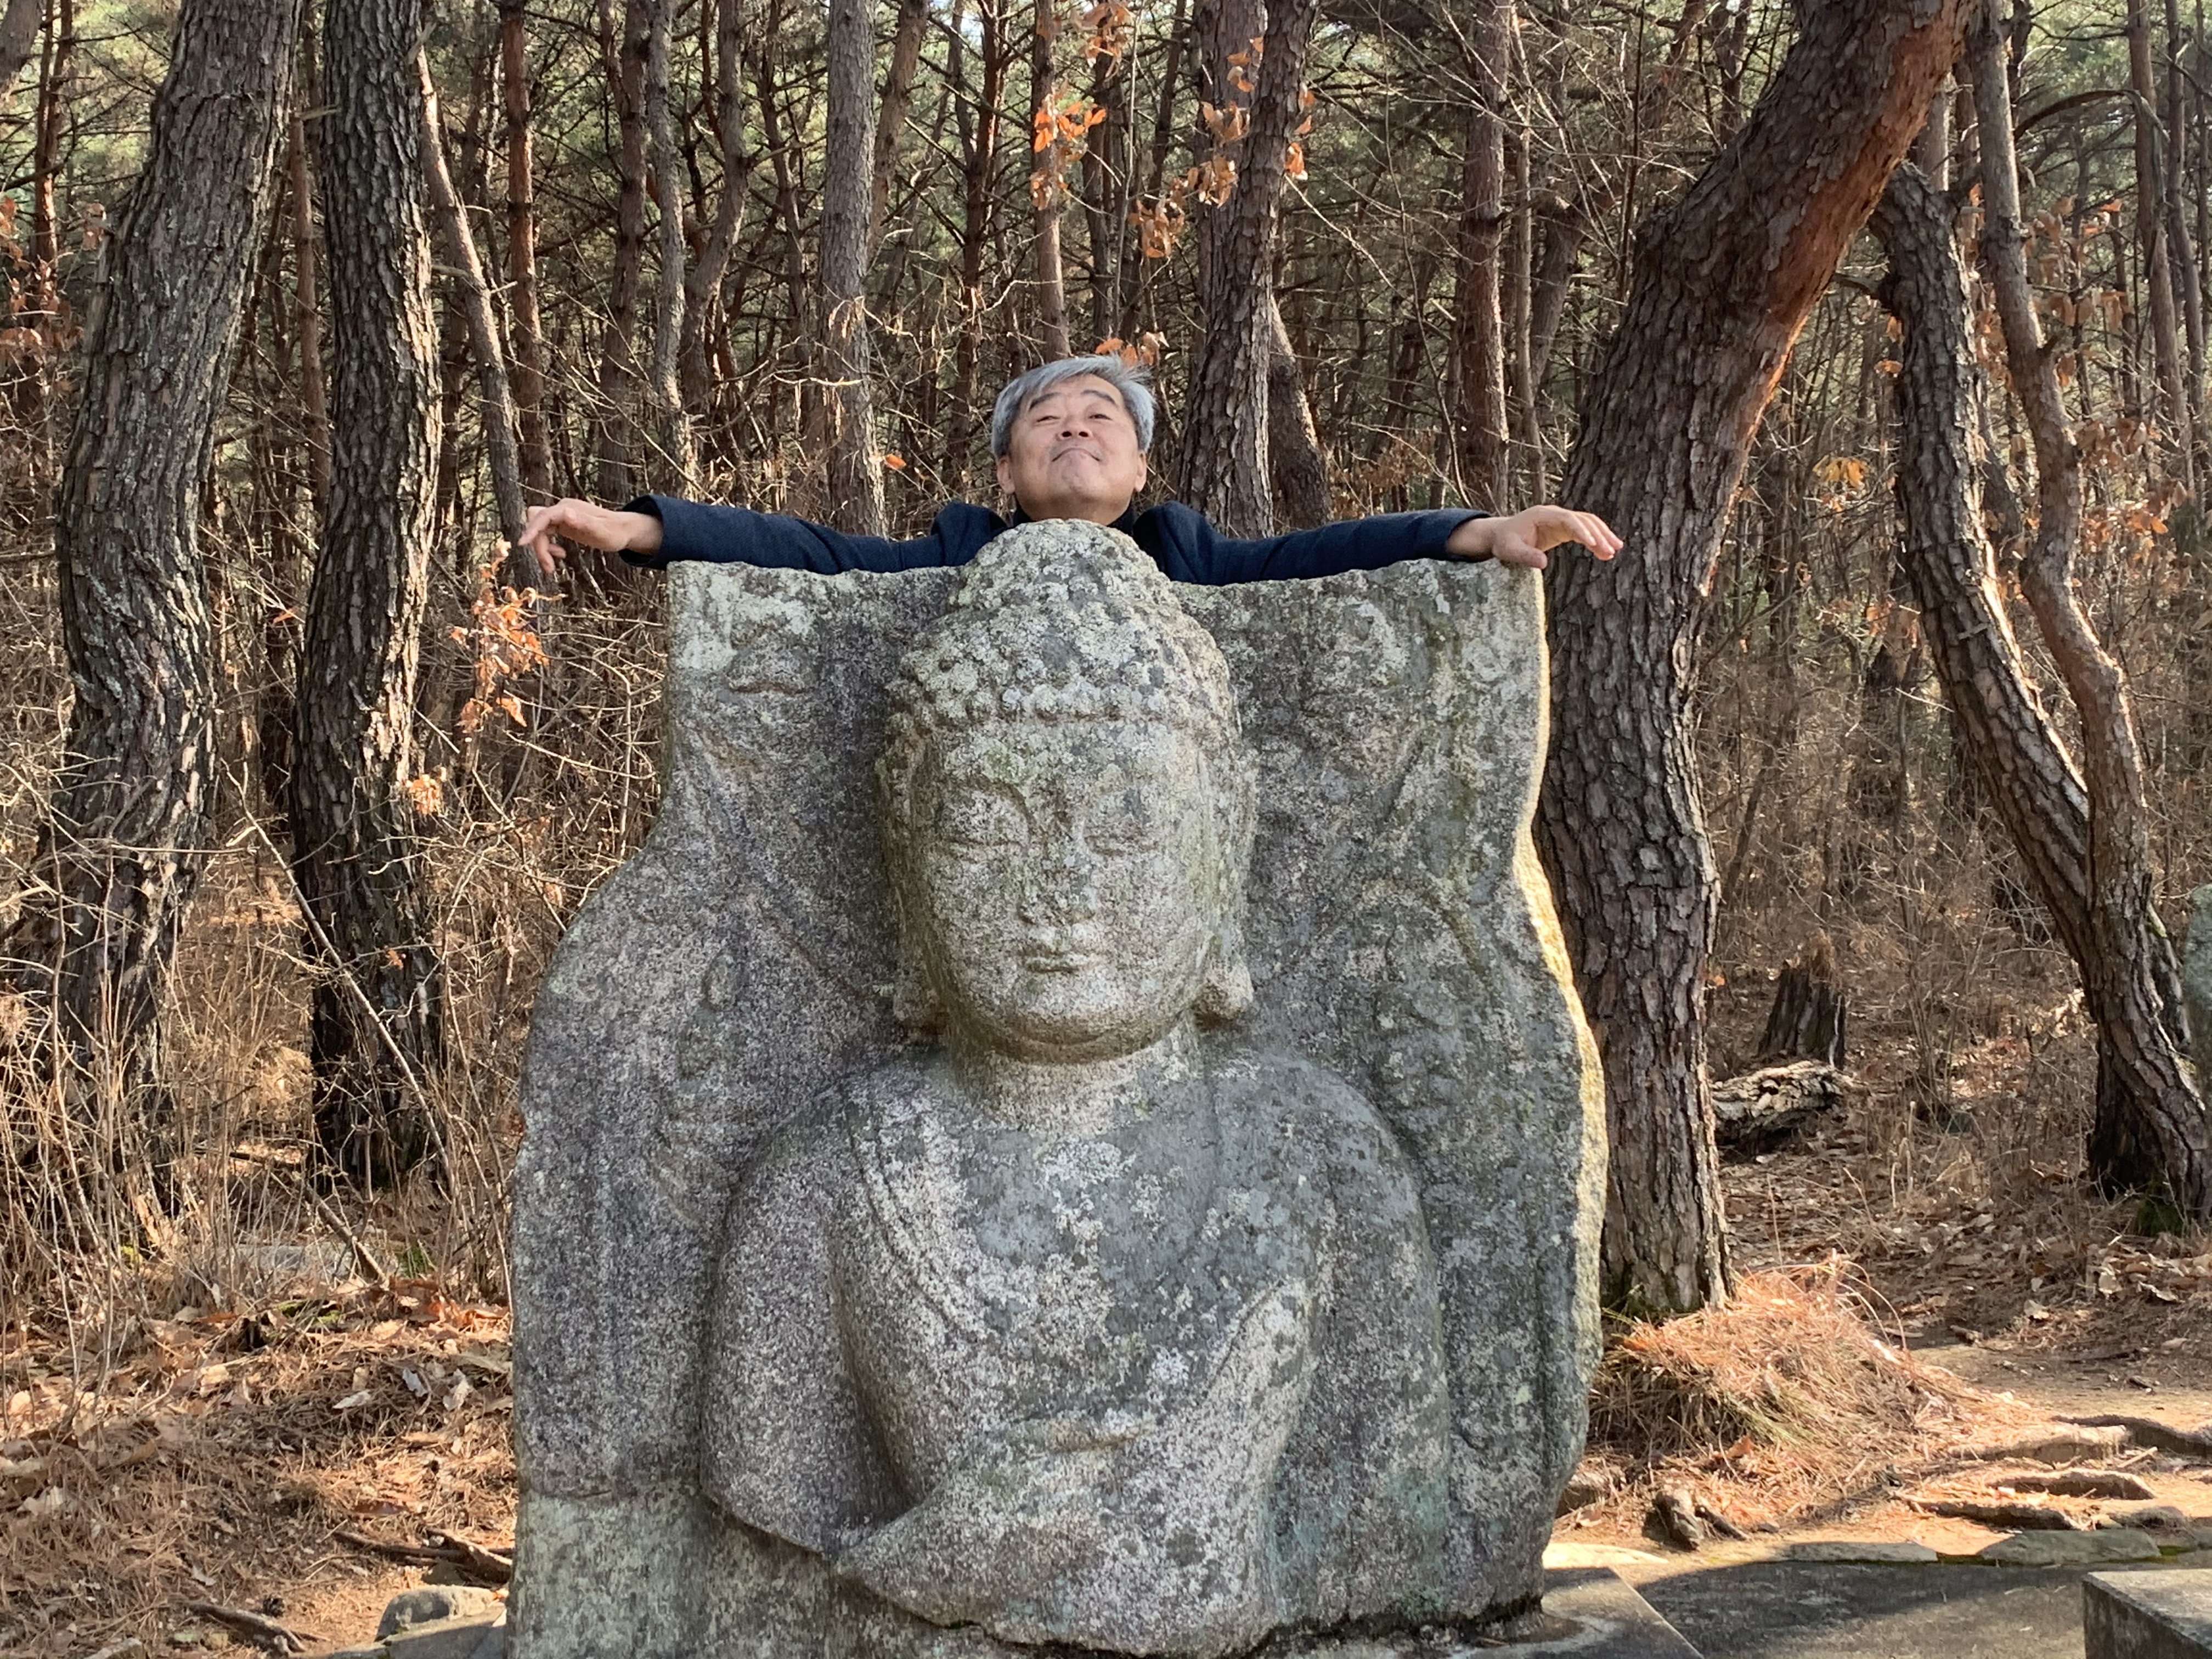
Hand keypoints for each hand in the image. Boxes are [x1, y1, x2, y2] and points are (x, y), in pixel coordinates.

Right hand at [517, 498, 663, 574]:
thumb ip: (584, 523)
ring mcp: (562, 516)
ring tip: (552, 568)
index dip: (531, 529)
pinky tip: (560, 554)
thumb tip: (565, 513)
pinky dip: (548, 546)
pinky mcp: (563, 524)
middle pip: (537, 523)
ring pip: (539, 530)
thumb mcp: (602, 532)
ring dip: (541, 548)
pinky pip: (545, 533)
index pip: (543, 516)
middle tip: (549, 568)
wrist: (624, 530)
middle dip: (538, 545)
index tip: (522, 544)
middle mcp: (562, 509)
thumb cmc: (615, 532)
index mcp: (568, 508)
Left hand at [1446, 505, 1621, 569]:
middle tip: (1611, 550)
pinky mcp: (1564, 529)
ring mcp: (1561, 520)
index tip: (1592, 542)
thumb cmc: (1503, 542)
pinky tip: (1606, 551)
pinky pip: (1584, 531)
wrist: (1501, 535)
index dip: (1581, 530)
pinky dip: (1596, 539)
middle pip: (1582, 519)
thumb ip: (1524, 556)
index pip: (1567, 519)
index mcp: (1542, 515)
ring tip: (1615, 550)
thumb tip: (1543, 564)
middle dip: (1598, 534)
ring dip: (1602, 535)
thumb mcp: (1509, 551)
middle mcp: (1555, 514)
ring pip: (1587, 523)